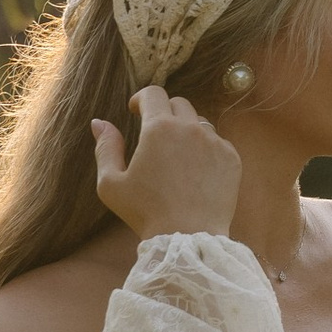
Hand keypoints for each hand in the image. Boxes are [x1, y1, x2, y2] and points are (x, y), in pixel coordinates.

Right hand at [92, 84, 241, 240]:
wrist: (188, 238)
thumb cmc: (145, 212)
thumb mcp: (111, 184)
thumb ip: (106, 148)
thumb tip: (99, 123)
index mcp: (159, 128)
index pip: (153, 93)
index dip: (141, 98)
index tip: (135, 110)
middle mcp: (190, 128)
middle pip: (178, 103)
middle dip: (164, 112)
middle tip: (154, 135)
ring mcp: (215, 142)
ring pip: (199, 122)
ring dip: (186, 130)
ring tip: (175, 156)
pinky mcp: (232, 158)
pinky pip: (217, 142)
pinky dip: (205, 150)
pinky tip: (194, 172)